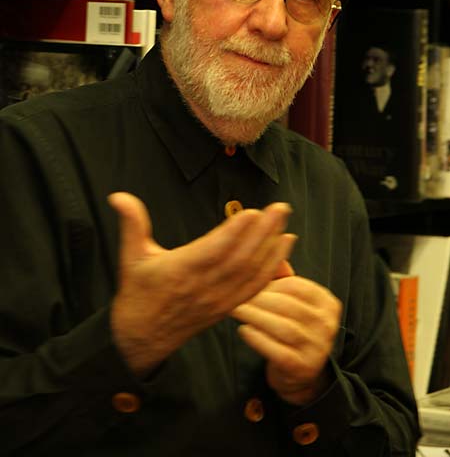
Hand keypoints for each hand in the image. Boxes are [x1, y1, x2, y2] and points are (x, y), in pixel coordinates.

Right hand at [108, 192, 296, 374]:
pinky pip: (253, 289)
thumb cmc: (137, 292)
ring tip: (286, 224)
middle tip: (281, 209)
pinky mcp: (227, 307)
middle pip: (240, 259)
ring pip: (251, 274)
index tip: (254, 212)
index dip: (235, 233)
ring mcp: (218, 299)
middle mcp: (203, 287)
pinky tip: (283, 251)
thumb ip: (131, 224)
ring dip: (271, 249)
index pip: (214, 250)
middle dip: (263, 233)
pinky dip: (271, 270)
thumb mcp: (130, 257)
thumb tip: (118, 196)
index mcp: (181, 271)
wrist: (141, 338)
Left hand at [231, 275, 341, 404]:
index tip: (249, 283)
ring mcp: (317, 348)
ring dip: (255, 316)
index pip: (297, 287)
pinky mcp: (302, 368)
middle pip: (289, 306)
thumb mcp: (293, 301)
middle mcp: (327, 326)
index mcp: (327, 304)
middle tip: (235, 295)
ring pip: (283, 327)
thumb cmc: (293, 328)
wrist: (300, 374)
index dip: (271, 284)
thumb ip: (282, 277)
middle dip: (259, 299)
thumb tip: (274, 244)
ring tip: (236, 310)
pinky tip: (243, 330)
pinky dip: (258, 339)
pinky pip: (277, 351)